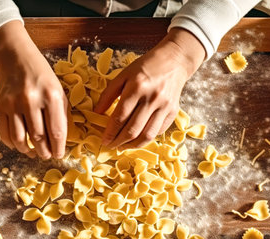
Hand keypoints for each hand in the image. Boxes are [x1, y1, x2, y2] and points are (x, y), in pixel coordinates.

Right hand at [0, 21, 67, 158]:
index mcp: (51, 96)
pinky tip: (19, 145)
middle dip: (44, 151)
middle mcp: (31, 100)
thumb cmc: (43, 78)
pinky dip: (12, 143)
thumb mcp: (59, 91)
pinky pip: (4, 132)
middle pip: (38, 137)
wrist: (17, 59)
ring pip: (20, 138)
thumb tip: (60, 142)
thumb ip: (61, 116)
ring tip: (33, 153)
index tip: (58, 155)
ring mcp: (13, 103)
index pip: (56, 131)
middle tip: (46, 156)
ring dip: (27, 150)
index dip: (58, 148)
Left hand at [94, 28, 204, 149]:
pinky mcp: (173, 112)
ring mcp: (165, 106)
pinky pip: (158, 131)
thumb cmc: (145, 67)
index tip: (103, 140)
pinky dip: (146, 138)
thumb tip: (96, 113)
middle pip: (133, 129)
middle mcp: (152, 98)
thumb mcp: (123, 75)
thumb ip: (108, 94)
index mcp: (137, 87)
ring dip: (132, 145)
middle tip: (111, 146)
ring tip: (122, 147)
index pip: (120, 116)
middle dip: (119, 142)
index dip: (110, 132)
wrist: (174, 60)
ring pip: (147, 135)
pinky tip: (137, 138)